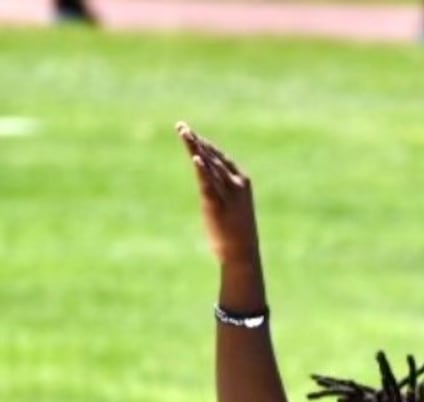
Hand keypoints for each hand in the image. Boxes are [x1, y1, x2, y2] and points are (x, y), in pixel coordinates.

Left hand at [177, 122, 259, 263]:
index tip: (190, 133)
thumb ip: (220, 192)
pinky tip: (195, 156)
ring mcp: (227, 193)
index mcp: (241, 181)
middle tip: (181, 126)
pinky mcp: (217, 204)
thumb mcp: (230, 207)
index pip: (219, 157)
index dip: (204, 144)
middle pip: (211, 156)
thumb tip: (208, 186)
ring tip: (184, 132)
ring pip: (208, 165)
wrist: (242, 253)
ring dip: (195, 148)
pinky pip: (208, 182)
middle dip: (195, 141)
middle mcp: (235, 183)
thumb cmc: (236, 232)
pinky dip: (202, 169)